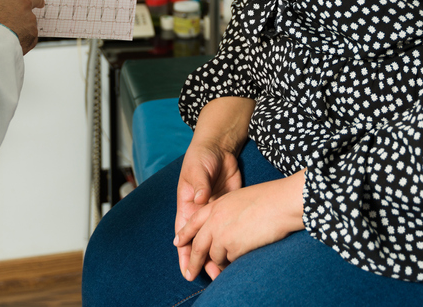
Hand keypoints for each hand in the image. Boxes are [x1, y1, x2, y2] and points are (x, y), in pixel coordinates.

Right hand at [0, 0, 43, 53]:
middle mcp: (23, 4)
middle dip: (37, 0)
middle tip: (38, 3)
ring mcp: (30, 20)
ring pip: (31, 20)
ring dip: (25, 24)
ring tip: (13, 33)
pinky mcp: (32, 35)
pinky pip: (31, 36)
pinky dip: (25, 39)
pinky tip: (15, 43)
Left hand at [173, 171, 304, 280]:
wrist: (280, 203)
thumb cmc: (268, 198)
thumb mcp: (239, 199)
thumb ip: (225, 213)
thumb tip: (221, 229)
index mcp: (216, 206)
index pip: (193, 222)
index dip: (185, 233)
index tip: (178, 243)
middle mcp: (214, 221)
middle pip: (198, 246)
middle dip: (193, 262)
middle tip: (189, 274)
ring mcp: (222, 235)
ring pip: (215, 256)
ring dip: (220, 263)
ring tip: (230, 262)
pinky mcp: (233, 247)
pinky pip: (230, 261)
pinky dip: (234, 263)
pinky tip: (242, 258)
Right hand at [174, 141, 242, 279]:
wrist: (219, 147)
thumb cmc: (201, 157)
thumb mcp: (197, 170)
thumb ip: (199, 185)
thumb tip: (200, 199)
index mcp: (187, 205)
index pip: (184, 234)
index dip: (184, 253)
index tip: (187, 270)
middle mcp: (200, 212)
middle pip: (200, 240)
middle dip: (203, 259)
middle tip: (211, 275)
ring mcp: (215, 211)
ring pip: (215, 238)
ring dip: (218, 254)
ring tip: (224, 272)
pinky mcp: (229, 208)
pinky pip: (229, 228)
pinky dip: (231, 241)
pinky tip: (238, 253)